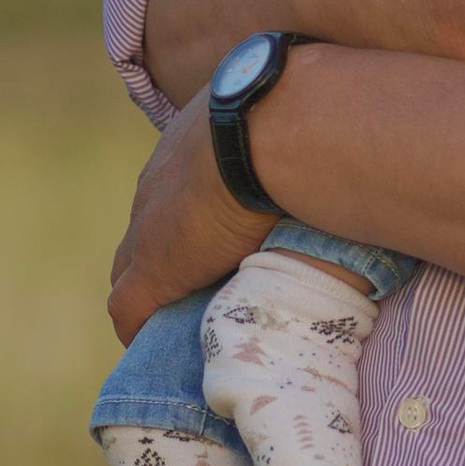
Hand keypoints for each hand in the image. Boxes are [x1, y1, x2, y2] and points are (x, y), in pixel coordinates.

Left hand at [107, 89, 267, 344]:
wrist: (267, 132)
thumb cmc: (291, 120)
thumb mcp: (283, 120)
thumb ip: (290, 134)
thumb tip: (337, 141)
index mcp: (187, 150)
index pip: (173, 193)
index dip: (191, 221)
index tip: (216, 239)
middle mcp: (158, 186)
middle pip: (143, 232)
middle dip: (166, 255)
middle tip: (201, 283)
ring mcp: (149, 228)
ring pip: (130, 270)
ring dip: (154, 292)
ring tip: (184, 318)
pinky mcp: (152, 269)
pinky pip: (127, 309)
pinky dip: (139, 327)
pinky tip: (155, 345)